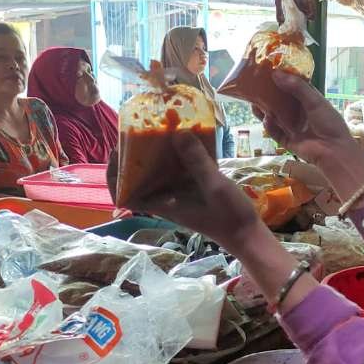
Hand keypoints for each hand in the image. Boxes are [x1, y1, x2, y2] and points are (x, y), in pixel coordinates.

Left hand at [106, 134, 264, 252]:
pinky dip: (179, 155)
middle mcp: (167, 198)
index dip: (114, 176)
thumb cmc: (229, 217)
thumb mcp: (214, 186)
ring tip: (161, 128)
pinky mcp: (194, 188)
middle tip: (140, 130)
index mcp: (163, 204)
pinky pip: (180, 169)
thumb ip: (196, 161)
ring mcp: (180, 193)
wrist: (248, 235)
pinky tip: (188, 137)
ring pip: (159, 172)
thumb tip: (177, 133)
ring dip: (158, 152)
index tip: (117, 153)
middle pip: (139, 178)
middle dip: (136, 155)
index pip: (125, 196)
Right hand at [254, 71, 363, 199]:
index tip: (267, 72)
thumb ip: (297, 87)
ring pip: (274, 117)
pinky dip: (269, 126)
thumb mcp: (315, 101)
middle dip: (268, 96)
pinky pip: (274, 132)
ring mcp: (292, 127)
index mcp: (308, 101)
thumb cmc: (329, 123)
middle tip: (254, 88)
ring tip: (254, 103)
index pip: (292, 88)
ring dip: (264, 110)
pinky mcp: (287, 141)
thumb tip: (275, 74)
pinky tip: (267, 119)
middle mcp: (299, 113)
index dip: (281, 80)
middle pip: (280, 102)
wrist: (333, 151)